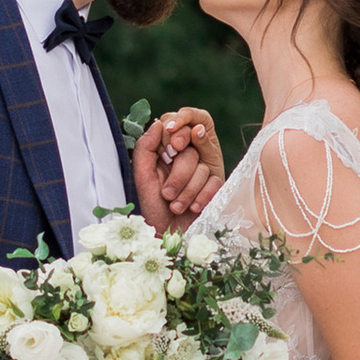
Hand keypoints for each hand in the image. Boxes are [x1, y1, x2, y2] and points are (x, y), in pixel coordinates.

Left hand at [134, 108, 222, 228]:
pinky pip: (214, 182)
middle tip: (166, 193)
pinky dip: (201, 197)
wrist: (169, 237)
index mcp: (168, 149)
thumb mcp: (143, 177)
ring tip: (175, 206)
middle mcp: (187, 156)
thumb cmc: (154, 208)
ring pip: (203, 167)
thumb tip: (158, 123)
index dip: (180, 128)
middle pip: (192, 147)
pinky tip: (193, 208)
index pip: (180, 122)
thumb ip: (146, 147)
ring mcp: (203, 170)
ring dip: (186, 191)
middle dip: (178, 173)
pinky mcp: (216, 186)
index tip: (172, 146)